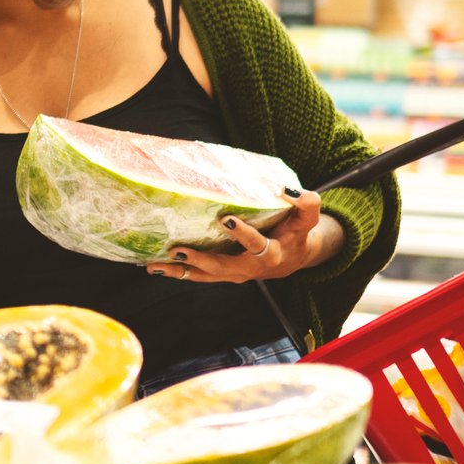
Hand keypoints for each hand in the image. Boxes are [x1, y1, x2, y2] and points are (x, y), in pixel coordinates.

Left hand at [148, 189, 340, 282]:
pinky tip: (155, 267)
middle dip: (200, 259)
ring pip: (205, 276)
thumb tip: (285, 187)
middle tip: (178, 249)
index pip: (257, 244)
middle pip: (223, 266)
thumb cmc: (296, 232)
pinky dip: (178, 273)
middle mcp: (250, 268)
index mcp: (271, 253)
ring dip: (180, 271)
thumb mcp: (307, 218)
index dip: (243, 234)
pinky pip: (198, 276)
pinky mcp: (222, 274)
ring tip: (155, 265)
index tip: (226, 219)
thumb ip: (305, 202)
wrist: (293, 258)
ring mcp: (234, 274)